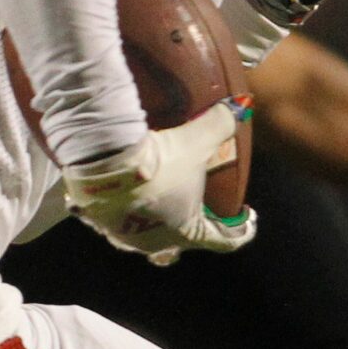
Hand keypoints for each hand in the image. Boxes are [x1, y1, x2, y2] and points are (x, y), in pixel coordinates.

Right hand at [62, 101, 256, 264]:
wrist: (105, 164)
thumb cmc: (160, 162)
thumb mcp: (196, 139)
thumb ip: (221, 124)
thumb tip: (242, 106)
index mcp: (187, 231)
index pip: (224, 241)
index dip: (241, 231)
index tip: (248, 216)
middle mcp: (156, 242)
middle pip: (179, 243)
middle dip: (188, 225)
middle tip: (194, 206)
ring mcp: (124, 236)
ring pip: (143, 237)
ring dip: (151, 222)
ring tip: (154, 201)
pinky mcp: (99, 224)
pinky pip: (114, 222)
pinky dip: (120, 211)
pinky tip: (119, 195)